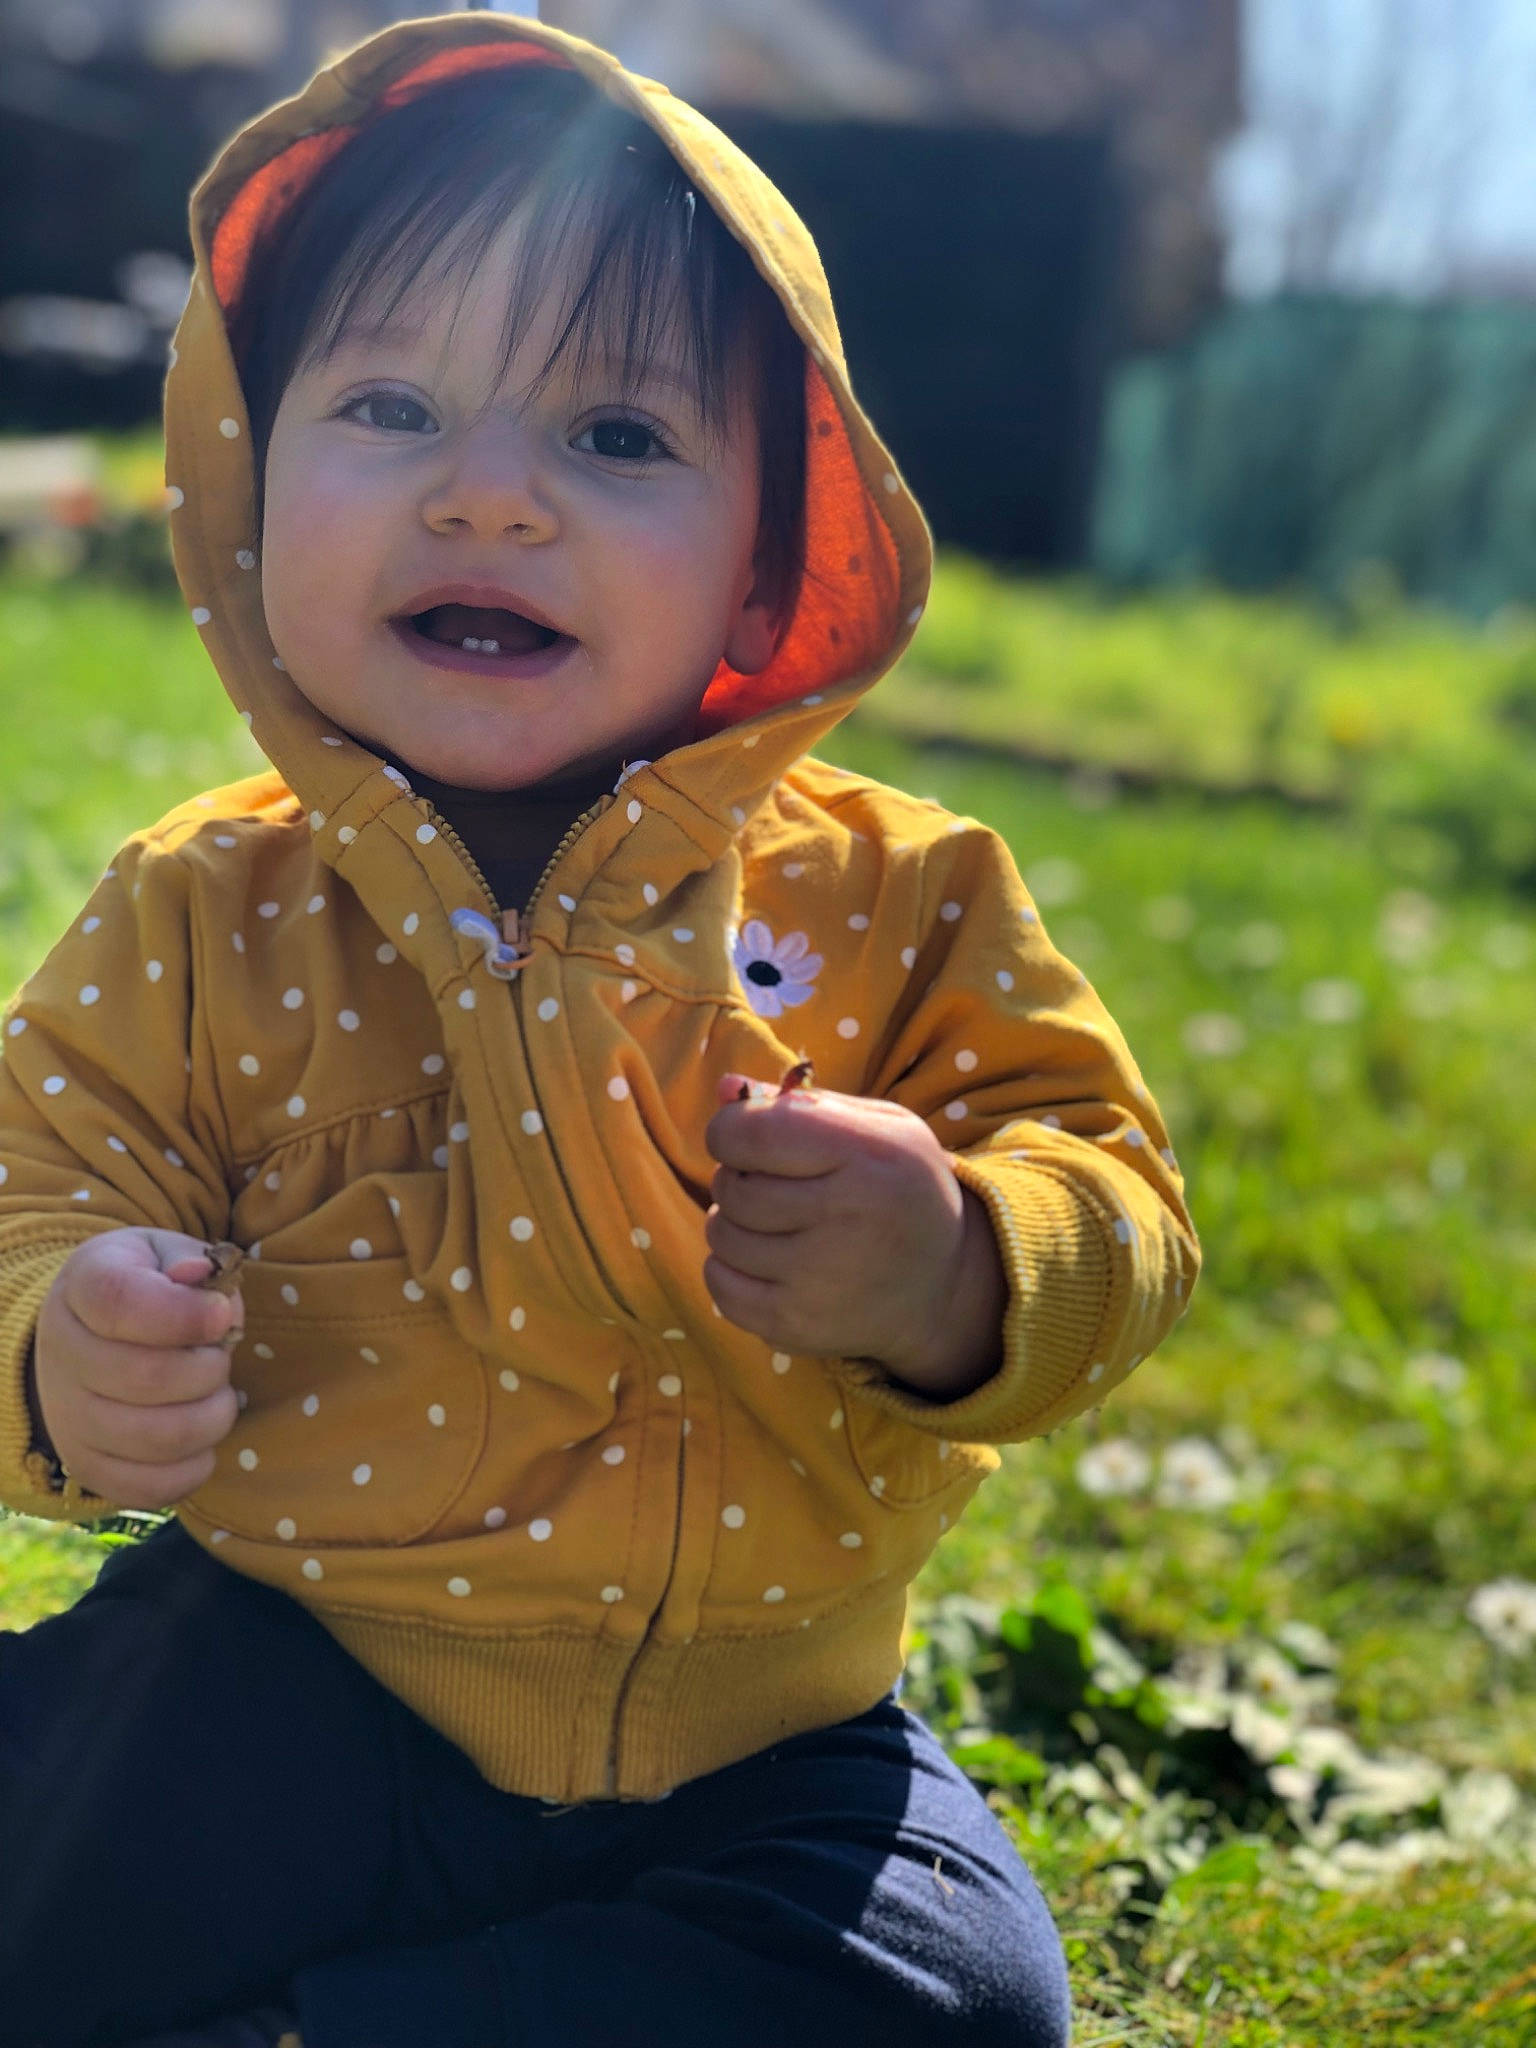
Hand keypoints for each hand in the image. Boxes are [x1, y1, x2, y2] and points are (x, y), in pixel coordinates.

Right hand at [31, 1229, 243, 1507]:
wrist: (90, 1336)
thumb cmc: (147, 1287)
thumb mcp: (165, 1255)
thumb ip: (192, 1262)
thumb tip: (203, 1282)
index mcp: (82, 1287)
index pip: (120, 1303)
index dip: (183, 1314)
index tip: (222, 1315)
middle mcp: (62, 1354)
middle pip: (147, 1378)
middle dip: (209, 1369)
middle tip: (219, 1356)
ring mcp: (69, 1418)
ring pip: (157, 1438)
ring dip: (212, 1417)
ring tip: (215, 1394)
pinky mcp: (88, 1468)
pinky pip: (151, 1487)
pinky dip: (195, 1464)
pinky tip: (201, 1433)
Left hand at [703, 1073, 1005, 1398]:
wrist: (941, 1283)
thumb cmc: (899, 1187)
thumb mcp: (877, 1127)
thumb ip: (802, 1103)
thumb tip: (724, 1087)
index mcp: (865, 1157)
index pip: (752, 1133)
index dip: (730, 1130)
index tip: (746, 1138)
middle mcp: (843, 1219)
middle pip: (733, 1187)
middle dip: (738, 1177)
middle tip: (773, 1184)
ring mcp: (817, 1280)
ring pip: (720, 1234)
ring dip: (733, 1222)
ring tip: (775, 1222)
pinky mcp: (796, 1325)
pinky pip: (719, 1286)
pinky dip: (729, 1268)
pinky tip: (766, 1260)